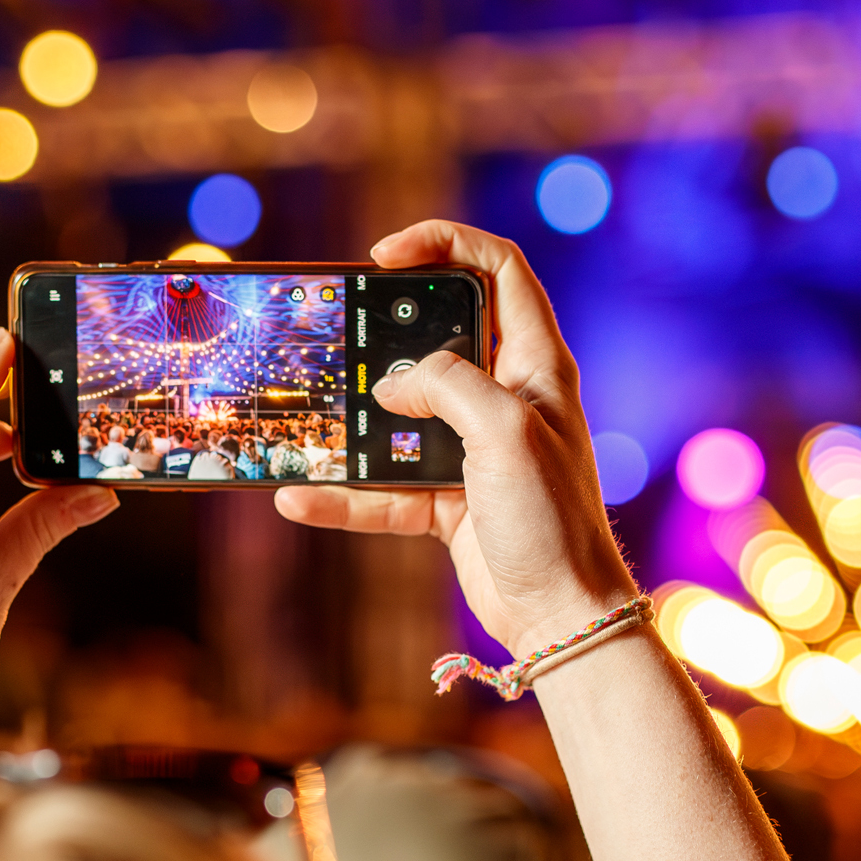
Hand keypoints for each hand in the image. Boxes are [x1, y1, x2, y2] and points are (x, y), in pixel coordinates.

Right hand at [276, 222, 635, 655]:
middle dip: (385, 327)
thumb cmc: (552, 519)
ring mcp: (473, 448)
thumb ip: (447, 385)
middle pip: (440, 334)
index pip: (499, 270)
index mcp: (536, 364)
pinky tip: (298, 499)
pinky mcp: (448, 499)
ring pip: (402, 414)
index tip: (385, 254)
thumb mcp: (503, 432)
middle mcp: (505, 397)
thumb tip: (394, 383)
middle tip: (339, 327)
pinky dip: (344, 495)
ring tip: (309, 411)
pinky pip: (384, 487)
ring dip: (356, 417)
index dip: (445, 244)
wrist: (562, 616)